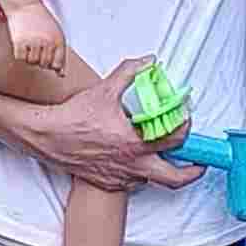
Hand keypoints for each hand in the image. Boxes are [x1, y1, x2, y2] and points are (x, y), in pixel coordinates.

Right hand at [7, 8, 66, 77]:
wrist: (25, 5)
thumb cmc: (42, 21)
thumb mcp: (57, 34)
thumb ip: (61, 55)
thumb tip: (61, 75)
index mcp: (58, 40)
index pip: (57, 64)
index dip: (52, 64)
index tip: (47, 56)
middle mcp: (47, 41)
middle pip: (44, 65)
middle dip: (40, 59)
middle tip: (37, 46)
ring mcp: (33, 41)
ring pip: (32, 62)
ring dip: (29, 56)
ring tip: (30, 44)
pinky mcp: (19, 41)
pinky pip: (20, 58)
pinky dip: (20, 54)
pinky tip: (22, 44)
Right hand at [37, 57, 197, 196]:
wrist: (46, 137)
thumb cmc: (73, 117)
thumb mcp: (105, 89)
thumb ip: (130, 72)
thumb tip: (149, 61)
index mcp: (135, 143)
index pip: (175, 140)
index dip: (186, 129)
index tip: (186, 121)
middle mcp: (131, 165)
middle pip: (174, 178)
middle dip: (192, 172)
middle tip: (198, 164)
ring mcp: (120, 177)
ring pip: (151, 179)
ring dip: (159, 167)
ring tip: (160, 153)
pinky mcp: (108, 184)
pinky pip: (131, 182)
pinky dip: (138, 171)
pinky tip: (132, 157)